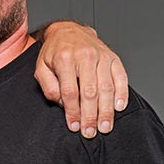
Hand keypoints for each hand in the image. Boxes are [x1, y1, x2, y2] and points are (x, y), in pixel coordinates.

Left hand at [34, 22, 128, 138]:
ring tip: (105, 126)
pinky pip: (121, 77)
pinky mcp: (113, 57)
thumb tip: (62, 103)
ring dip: (106, 110)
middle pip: (90, 91)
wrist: (69, 31)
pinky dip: (121, 93)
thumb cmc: (55, 52)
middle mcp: (85, 56)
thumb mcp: (41, 68)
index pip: (71, 91)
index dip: (73, 111)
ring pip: (107, 87)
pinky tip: (119, 108)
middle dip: (91, 115)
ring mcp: (102, 56)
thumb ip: (48, 86)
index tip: (75, 126)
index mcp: (65, 59)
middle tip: (90, 132)